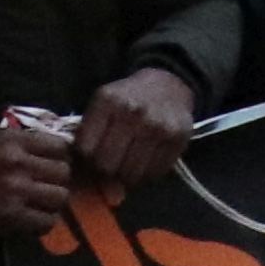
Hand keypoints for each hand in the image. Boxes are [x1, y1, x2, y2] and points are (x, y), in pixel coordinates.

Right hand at [0, 112, 75, 249]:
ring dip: (52, 204)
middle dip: (56, 182)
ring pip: (60, 196)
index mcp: (10, 140)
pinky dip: (42, 224)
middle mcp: (17, 161)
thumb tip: (54, 149)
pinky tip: (30, 222)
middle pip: (63, 172)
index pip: (59, 146)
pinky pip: (47, 221)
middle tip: (44, 190)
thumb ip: (18, 144)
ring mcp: (15, 189)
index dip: (59, 159)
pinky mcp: (11, 216)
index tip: (51, 168)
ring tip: (38, 206)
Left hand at [74, 67, 199, 196]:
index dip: (86, 158)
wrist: (169, 84)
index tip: (91, 156)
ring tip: (127, 164)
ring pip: (132, 174)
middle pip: (108, 165)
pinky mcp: (178, 138)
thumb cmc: (127, 99)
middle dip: (106, 170)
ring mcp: (158, 127)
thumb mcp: (102, 106)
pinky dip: (147, 174)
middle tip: (110, 164)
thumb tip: (86, 180)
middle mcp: (134, 113)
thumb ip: (89, 137)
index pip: (86, 149)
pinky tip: (145, 162)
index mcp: (108, 101)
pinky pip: (155, 173)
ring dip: (126, 176)